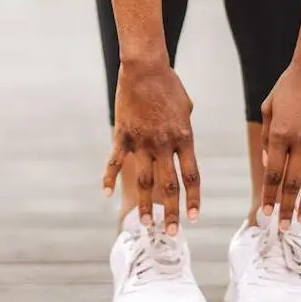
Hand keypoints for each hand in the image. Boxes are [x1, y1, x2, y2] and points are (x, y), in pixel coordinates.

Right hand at [103, 59, 200, 234]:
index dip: (192, 199)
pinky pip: (114, 161)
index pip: (191, 175)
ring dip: (145, 205)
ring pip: (144, 180)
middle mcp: (164, 144)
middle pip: (169, 185)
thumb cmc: (169, 85)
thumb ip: (184, 132)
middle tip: (172, 233)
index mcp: (184, 137)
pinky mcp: (122, 135)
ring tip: (145, 223)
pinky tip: (107, 194)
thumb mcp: (186, 109)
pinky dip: (109, 178)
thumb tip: (181, 148)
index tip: (193, 218)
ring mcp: (142, 141)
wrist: (144, 68)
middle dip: (171, 212)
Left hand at [260, 58, 300, 228]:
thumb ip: (266, 137)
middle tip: (283, 227)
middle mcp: (300, 140)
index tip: (266, 214)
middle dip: (287, 207)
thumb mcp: (268, 108)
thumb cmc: (288, 86)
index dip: (270, 195)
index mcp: (279, 134)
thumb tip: (268, 165)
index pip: (273, 173)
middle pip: (292, 182)